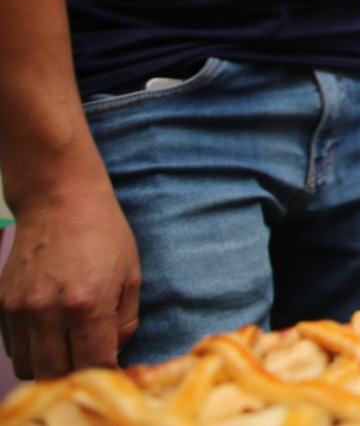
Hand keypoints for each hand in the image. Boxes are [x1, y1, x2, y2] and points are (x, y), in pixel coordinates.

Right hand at [0, 183, 139, 378]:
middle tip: (91, 361)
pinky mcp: (2, 304)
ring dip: (51, 367)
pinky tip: (50, 334)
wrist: (59, 200)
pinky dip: (32, 351)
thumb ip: (124, 323)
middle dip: (77, 375)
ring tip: (71, 350)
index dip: (107, 373)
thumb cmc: (104, 235)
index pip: (93, 364)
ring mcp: (20, 309)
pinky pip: (13, 348)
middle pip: (56, 374)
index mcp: (87, 304)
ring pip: (29, 367)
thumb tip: (114, 355)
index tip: (114, 370)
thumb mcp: (131, 276)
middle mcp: (47, 311)